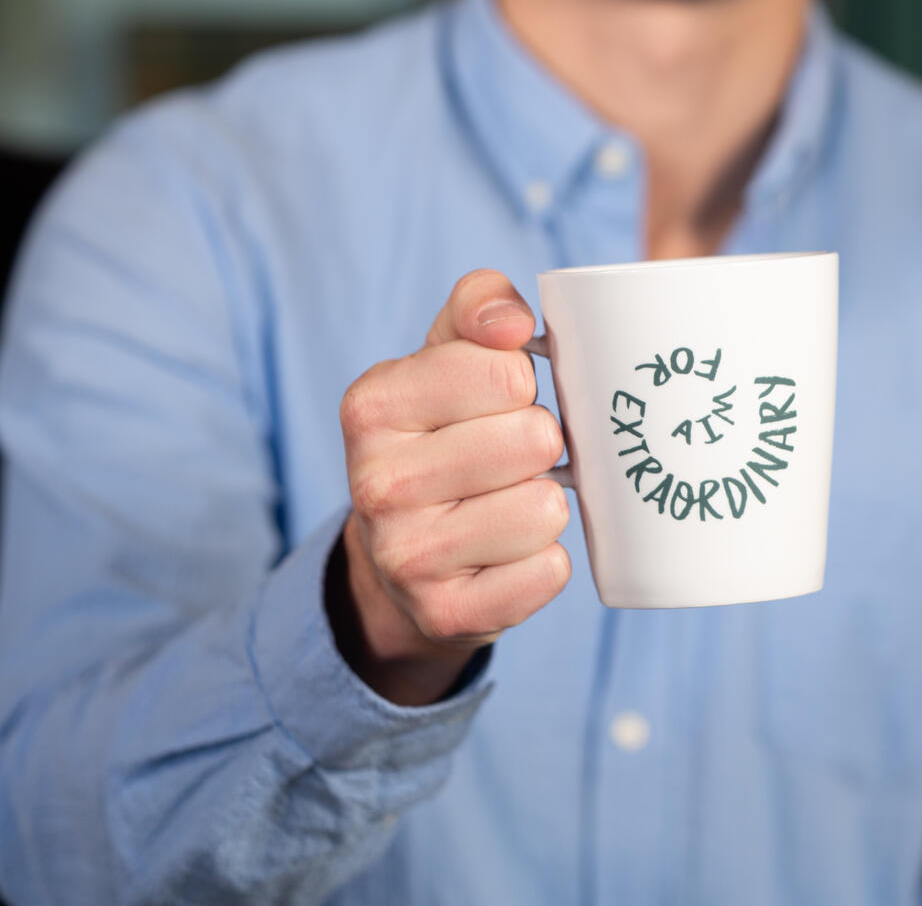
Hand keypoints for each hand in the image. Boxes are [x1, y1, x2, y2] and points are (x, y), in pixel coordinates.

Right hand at [331, 269, 571, 705]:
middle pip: (534, 438)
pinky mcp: (446, 615)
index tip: (499, 398)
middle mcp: (376, 483)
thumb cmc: (441, 435)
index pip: (505, 370)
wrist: (399, 558)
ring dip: (546, 503)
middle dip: (540, 443)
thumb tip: (512, 321)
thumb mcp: (443, 357)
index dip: (521, 381)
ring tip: (509, 503)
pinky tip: (510, 554)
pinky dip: (545, 562)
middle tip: (509, 457)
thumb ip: (479, 306)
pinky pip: (548, 573)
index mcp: (372, 405)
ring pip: (546, 507)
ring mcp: (406, 556)